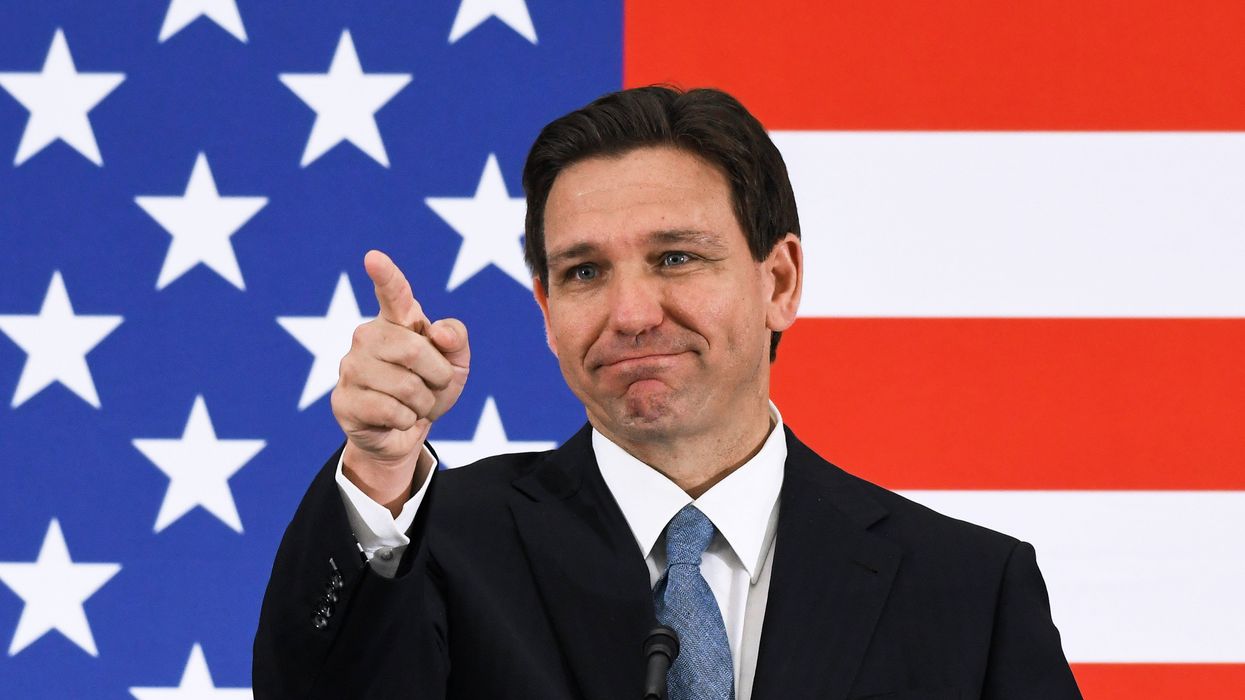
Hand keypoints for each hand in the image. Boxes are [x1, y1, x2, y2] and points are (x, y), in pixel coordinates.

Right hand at [331, 250, 469, 509]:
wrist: (406, 432)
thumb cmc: (430, 387)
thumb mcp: (456, 364)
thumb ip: (456, 338)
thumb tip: (436, 331)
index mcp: (396, 320)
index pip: (393, 293)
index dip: (386, 276)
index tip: (374, 258)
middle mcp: (367, 336)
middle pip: (413, 349)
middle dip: (436, 375)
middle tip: (432, 386)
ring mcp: (350, 367)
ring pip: (404, 385)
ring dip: (422, 402)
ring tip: (413, 404)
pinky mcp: (342, 400)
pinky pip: (389, 410)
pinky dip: (406, 420)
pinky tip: (397, 419)